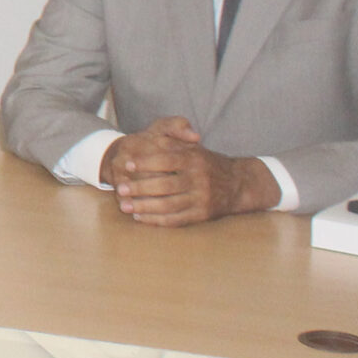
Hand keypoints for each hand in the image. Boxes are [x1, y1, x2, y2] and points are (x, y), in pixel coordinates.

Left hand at [99, 116, 280, 224]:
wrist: (237, 184)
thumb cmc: (206, 163)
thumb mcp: (193, 147)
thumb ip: (172, 140)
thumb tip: (152, 137)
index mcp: (194, 160)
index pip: (166, 161)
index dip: (145, 163)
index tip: (126, 164)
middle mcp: (199, 180)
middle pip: (165, 185)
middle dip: (139, 188)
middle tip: (120, 188)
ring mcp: (201, 199)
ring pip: (168, 205)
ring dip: (144, 207)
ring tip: (125, 206)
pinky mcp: (202, 215)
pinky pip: (176, 219)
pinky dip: (156, 220)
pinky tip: (140, 217)